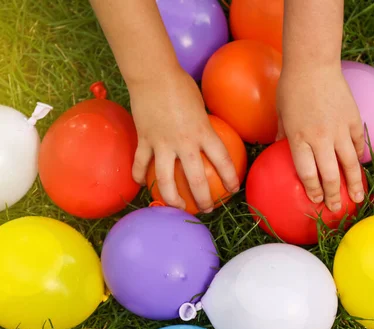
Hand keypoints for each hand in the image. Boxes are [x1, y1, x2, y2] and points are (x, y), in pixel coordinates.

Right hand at [128, 67, 239, 212]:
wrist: (153, 75)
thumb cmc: (180, 85)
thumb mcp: (200, 107)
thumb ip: (203, 126)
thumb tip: (206, 136)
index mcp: (203, 132)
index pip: (222, 160)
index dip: (230, 177)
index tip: (233, 189)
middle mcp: (184, 142)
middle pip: (195, 179)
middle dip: (203, 198)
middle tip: (207, 209)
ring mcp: (162, 143)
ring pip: (166, 180)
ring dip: (172, 198)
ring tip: (177, 207)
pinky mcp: (144, 140)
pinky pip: (141, 163)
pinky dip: (139, 175)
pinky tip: (141, 184)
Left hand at [277, 64, 364, 211]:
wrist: (314, 63)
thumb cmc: (291, 87)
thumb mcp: (281, 114)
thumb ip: (283, 135)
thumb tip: (280, 150)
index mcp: (298, 138)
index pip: (307, 173)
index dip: (312, 190)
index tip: (315, 201)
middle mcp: (320, 138)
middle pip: (328, 175)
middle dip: (332, 195)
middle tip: (335, 209)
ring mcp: (339, 130)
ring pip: (349, 164)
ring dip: (353, 184)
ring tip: (357, 198)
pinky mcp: (354, 120)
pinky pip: (358, 144)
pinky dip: (359, 157)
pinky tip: (360, 169)